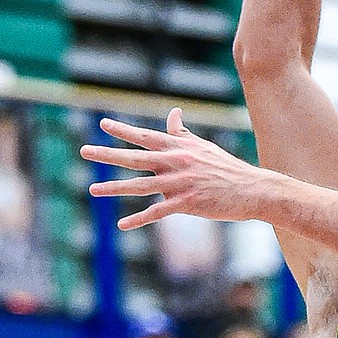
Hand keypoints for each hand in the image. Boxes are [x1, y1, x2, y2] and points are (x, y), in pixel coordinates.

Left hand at [84, 109, 269, 230]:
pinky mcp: (187, 203)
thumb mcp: (204, 146)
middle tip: (85, 151)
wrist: (252, 189)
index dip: (123, 130)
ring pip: (141, 186)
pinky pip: (157, 212)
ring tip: (93, 190)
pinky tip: (122, 224)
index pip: (146, 136)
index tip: (102, 124)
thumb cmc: (227, 168)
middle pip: (136, 158)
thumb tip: (172, 113)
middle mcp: (177, 162)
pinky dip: (139, 219)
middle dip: (108, 154)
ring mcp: (181, 183)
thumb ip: (182, 133)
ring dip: (115, 188)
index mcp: (180, 148)